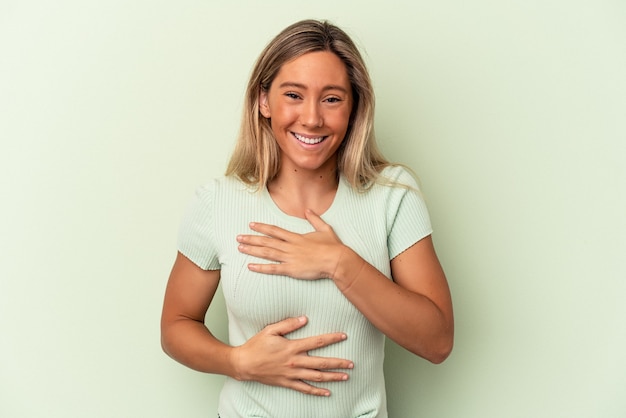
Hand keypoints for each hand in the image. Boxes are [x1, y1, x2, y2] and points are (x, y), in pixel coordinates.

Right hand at [231, 316, 352, 395]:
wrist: (244, 364)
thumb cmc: (256, 345)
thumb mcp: (270, 330)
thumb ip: (288, 324)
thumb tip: (305, 318)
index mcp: (292, 347)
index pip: (317, 342)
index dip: (332, 338)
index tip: (344, 336)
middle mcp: (295, 362)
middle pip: (321, 362)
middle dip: (338, 363)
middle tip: (352, 364)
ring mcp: (292, 374)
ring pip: (316, 377)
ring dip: (332, 377)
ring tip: (345, 377)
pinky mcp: (287, 383)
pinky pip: (305, 389)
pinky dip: (317, 391)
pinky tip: (327, 392)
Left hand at [237, 209, 345, 279]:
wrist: (337, 260)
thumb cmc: (333, 246)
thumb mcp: (325, 229)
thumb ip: (315, 219)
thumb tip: (308, 210)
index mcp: (296, 237)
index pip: (275, 230)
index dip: (262, 227)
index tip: (251, 225)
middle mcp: (290, 246)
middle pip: (267, 241)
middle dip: (251, 239)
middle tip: (238, 238)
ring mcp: (290, 258)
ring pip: (267, 253)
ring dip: (252, 250)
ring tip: (240, 248)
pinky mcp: (291, 269)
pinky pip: (273, 268)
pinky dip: (261, 267)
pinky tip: (250, 266)